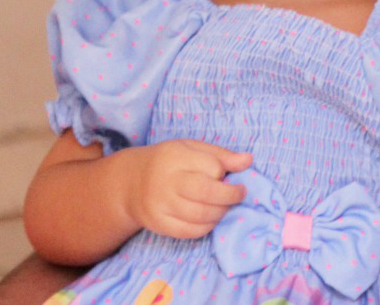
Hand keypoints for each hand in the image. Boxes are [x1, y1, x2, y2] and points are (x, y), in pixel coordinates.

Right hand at [118, 140, 251, 238]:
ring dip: (220, 212)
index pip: (211, 167)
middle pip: (206, 193)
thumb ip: (221, 155)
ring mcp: (161, 205)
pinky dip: (207, 226)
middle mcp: (166, 182)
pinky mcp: (159, 224)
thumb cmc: (169, 162)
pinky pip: (190, 232)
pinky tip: (211, 217)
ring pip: (200, 215)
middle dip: (230, 195)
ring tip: (224, 205)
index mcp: (176, 157)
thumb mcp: (192, 148)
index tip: (225, 174)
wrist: (131, 182)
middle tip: (239, 193)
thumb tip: (248, 160)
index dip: (223, 172)